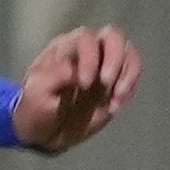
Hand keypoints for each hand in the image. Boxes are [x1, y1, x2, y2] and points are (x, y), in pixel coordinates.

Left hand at [13, 25, 140, 153]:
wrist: (46, 132)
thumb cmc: (36, 109)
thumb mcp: (36, 93)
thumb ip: (55, 76)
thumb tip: (77, 69)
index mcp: (64, 48)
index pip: (85, 38)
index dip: (90, 58)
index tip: (84, 84)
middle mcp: (88, 50)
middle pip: (112, 36)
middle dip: (115, 59)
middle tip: (107, 84)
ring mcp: (105, 64)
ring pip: (128, 52)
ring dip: (127, 74)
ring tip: (117, 98)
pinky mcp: (117, 81)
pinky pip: (132, 74)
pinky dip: (130, 87)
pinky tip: (115, 105)